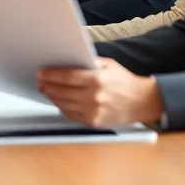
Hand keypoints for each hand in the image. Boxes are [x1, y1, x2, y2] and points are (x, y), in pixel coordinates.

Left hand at [37, 57, 164, 127]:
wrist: (143, 102)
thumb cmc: (126, 82)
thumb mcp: (108, 65)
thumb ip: (88, 63)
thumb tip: (67, 61)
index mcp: (97, 80)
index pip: (67, 77)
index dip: (51, 75)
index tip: (41, 73)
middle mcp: (94, 97)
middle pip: (62, 92)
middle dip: (48, 86)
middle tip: (41, 82)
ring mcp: (93, 112)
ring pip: (64, 105)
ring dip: (53, 98)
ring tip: (47, 91)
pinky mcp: (94, 123)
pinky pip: (72, 116)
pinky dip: (63, 108)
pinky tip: (60, 102)